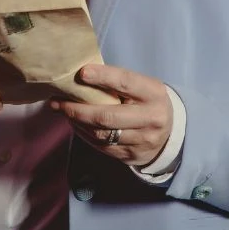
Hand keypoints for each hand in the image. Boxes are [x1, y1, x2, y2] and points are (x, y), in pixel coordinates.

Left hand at [51, 63, 172, 169]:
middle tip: (58, 102)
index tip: (81, 73)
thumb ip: (117, 82)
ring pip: (101, 134)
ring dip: (77, 123)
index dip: (103, 77)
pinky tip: (77, 125)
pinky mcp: (131, 156)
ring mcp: (142, 140)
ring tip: (63, 112)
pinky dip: (84, 135)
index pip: (126, 82)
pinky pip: (101, 146)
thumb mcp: (142, 87)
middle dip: (78, 109)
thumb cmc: (148, 102)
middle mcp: (151, 118)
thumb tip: (82, 75)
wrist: (171, 132)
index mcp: (154, 94)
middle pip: (107, 116)